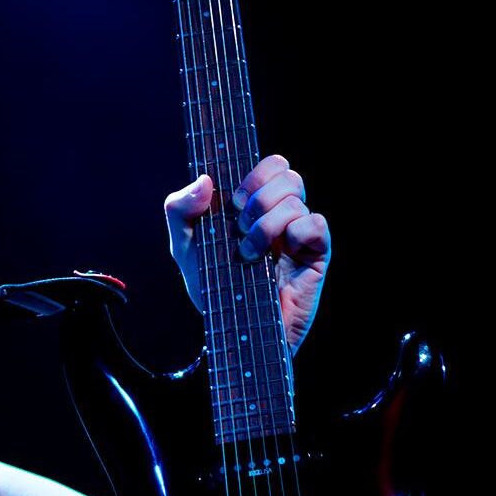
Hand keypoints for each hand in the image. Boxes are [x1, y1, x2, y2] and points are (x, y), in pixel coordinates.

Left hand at [164, 154, 330, 352]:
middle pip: (287, 175)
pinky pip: (315, 223)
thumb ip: (180, 211)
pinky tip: (276, 257)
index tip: (234, 201)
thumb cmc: (213, 289)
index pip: (272, 165)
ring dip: (265, 224)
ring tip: (249, 253)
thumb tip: (204, 180)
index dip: (255, 172)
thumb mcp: (185, 249)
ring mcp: (299, 234)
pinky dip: (293, 233)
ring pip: (294, 199)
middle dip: (258, 197)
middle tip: (239, 226)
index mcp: (255, 207)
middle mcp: (281, 216)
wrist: (232, 330)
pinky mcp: (316, 254)